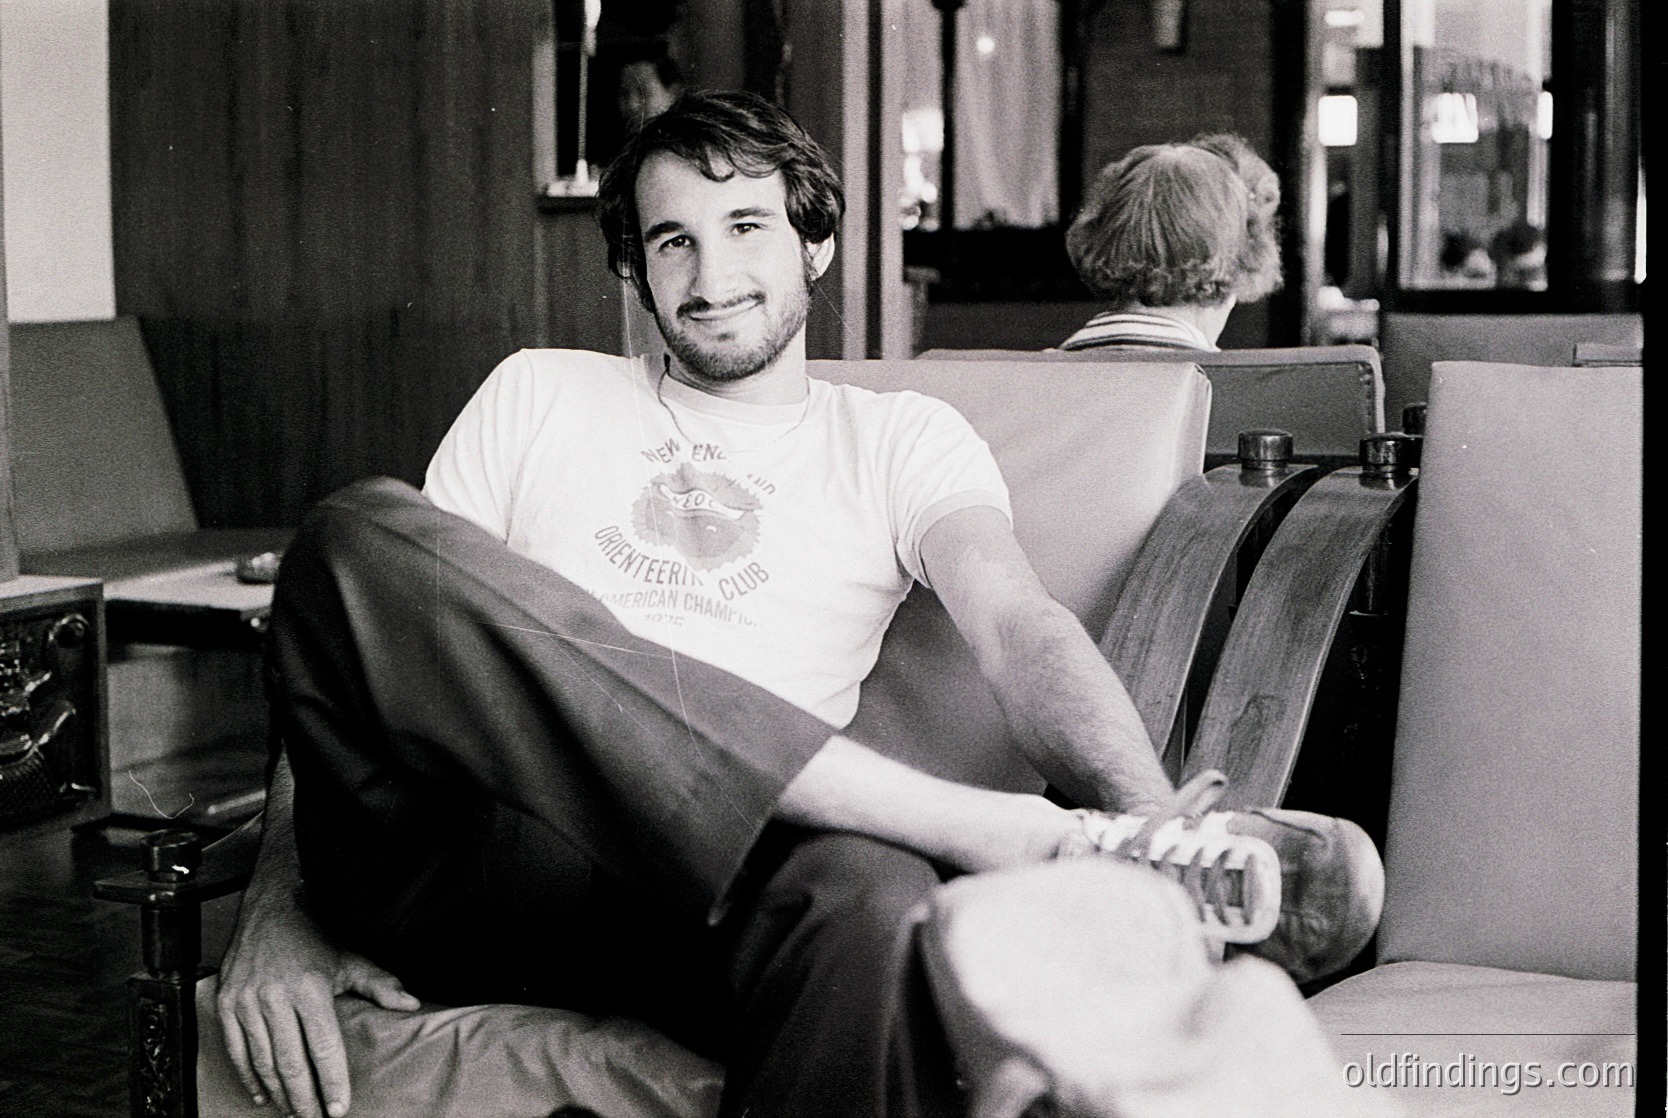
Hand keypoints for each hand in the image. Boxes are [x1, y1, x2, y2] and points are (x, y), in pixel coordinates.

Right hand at [217, 891, 418, 1117]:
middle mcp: (275, 996)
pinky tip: (263, 1095)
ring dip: (278, 1093)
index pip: (324, 1047)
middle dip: (304, 1098)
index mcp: (310, 987)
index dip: (332, 1082)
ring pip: (263, 1061)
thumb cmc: (314, 936)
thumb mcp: (350, 957)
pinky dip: (249, 1077)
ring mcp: (247, 1001)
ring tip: (294, 1112)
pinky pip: (236, 1050)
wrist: (269, 907)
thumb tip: (411, 1005)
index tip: (339, 1109)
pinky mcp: (226, 1003)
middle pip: (291, 1062)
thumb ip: (381, 985)